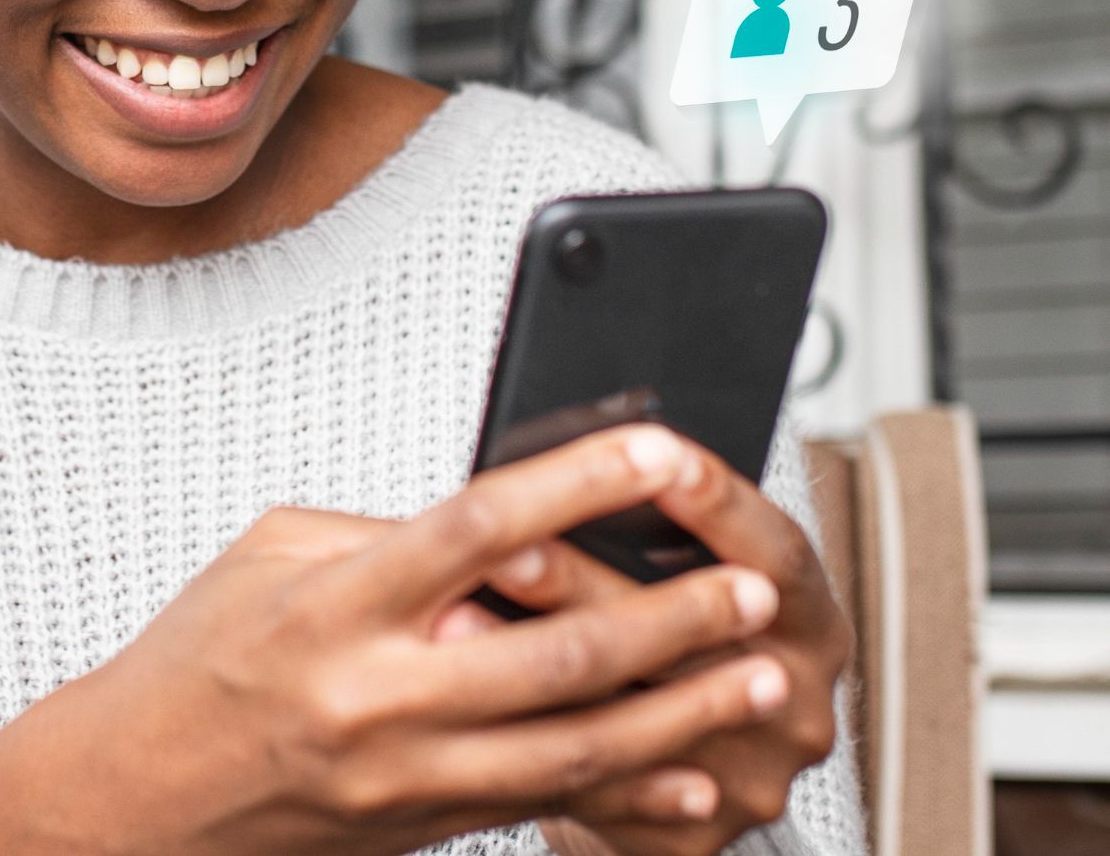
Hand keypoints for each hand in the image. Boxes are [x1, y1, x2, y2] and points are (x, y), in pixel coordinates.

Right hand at [0, 424, 791, 855]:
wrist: (131, 801)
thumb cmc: (194, 658)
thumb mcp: (273, 555)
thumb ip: (389, 538)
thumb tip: (496, 528)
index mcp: (341, 603)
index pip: (483, 528)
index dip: (580, 482)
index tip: (656, 451)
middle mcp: (382, 695)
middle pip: (557, 656)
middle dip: (670, 621)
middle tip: (751, 585)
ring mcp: (406, 776)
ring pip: (574, 749)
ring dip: (680, 711)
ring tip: (761, 676)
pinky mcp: (421, 826)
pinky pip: (543, 810)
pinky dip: (628, 795)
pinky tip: (694, 779)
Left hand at [441, 437, 851, 855]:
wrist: (681, 767)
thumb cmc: (683, 619)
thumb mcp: (708, 564)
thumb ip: (664, 524)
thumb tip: (578, 456)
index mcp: (809, 618)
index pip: (776, 553)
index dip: (718, 502)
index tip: (659, 447)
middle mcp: (796, 701)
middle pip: (688, 635)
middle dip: (586, 582)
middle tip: (508, 544)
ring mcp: (750, 776)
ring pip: (629, 713)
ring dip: (534, 657)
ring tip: (455, 615)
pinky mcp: (692, 840)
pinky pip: (599, 785)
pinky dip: (527, 734)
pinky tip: (466, 700)